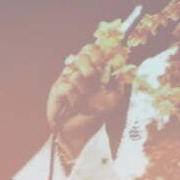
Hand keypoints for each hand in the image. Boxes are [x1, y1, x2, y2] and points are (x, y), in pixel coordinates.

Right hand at [47, 42, 127, 158]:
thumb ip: (119, 81)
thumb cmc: (96, 112)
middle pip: (81, 55)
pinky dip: (74, 98)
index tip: (101, 63)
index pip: (90, 49)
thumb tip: (123, 67)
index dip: (96, 53)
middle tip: (93, 79)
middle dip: (90, 67)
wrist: (83, 130)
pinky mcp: (56, 90)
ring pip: (75, 74)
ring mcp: (66, 79)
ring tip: (84, 100)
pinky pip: (66, 86)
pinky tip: (74, 105)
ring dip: (83, 90)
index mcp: (91, 68)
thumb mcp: (114, 97)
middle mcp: (77, 71)